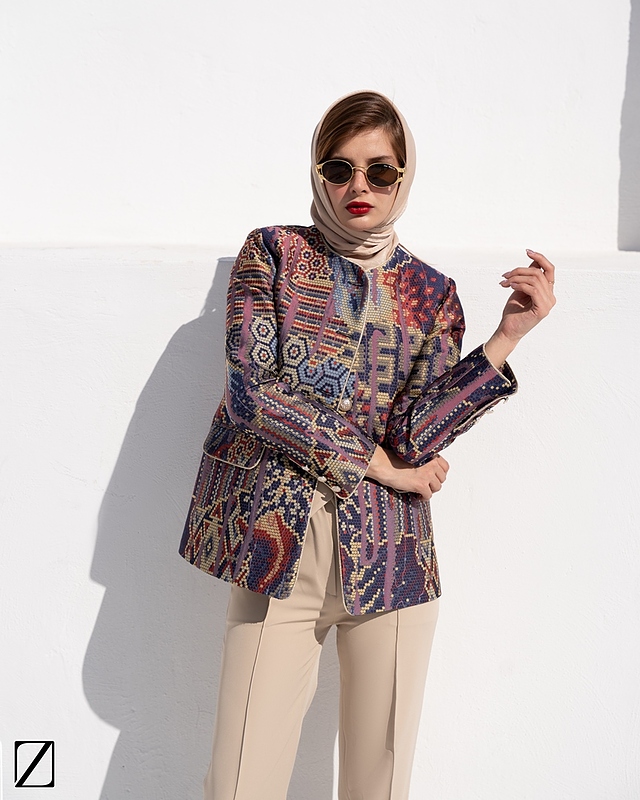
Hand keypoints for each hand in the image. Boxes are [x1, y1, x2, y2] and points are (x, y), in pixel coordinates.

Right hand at [365, 446, 449, 500]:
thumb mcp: (414, 456)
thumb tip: (431, 473)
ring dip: (429, 490)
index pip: (445, 467)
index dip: (439, 474)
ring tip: (421, 490)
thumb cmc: (394, 459)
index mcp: (430, 455)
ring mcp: (427, 474)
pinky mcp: (421, 485)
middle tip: (425, 485)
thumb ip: (425, 461)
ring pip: (437, 487)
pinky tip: (417, 495)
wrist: (384, 465)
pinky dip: (423, 497)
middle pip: (442, 478)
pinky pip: (428, 495)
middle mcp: (432, 464)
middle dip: (434, 483)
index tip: (433, 477)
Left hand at [485, 249, 555, 367]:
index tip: (527, 251)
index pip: (549, 269)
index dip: (540, 258)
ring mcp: (548, 303)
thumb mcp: (520, 289)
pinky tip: (510, 287)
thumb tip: (533, 261)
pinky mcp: (542, 309)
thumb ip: (529, 277)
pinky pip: (533, 289)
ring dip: (516, 278)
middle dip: (519, 271)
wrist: (508, 330)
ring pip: (535, 280)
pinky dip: (519, 285)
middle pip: (539, 273)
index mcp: (547, 291)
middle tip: (505, 275)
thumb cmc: (513, 311)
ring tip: (505, 282)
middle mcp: (551, 297)